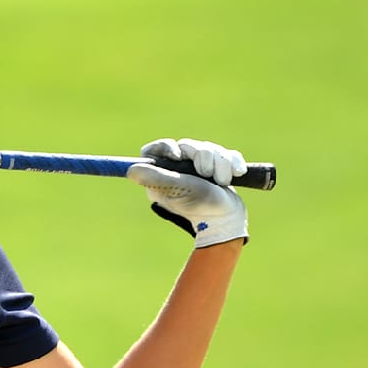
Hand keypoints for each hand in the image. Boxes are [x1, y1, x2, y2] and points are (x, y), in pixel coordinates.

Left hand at [127, 138, 248, 248]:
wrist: (227, 221)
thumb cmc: (199, 207)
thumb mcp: (176, 190)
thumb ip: (156, 177)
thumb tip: (130, 169)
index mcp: (164, 175)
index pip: (157, 150)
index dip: (166, 147)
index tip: (177, 154)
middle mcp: (180, 170)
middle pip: (188, 146)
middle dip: (203, 157)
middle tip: (206, 175)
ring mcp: (200, 168)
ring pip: (210, 148)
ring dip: (220, 164)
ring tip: (222, 182)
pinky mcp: (220, 168)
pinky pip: (227, 154)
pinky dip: (233, 163)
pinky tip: (237, 173)